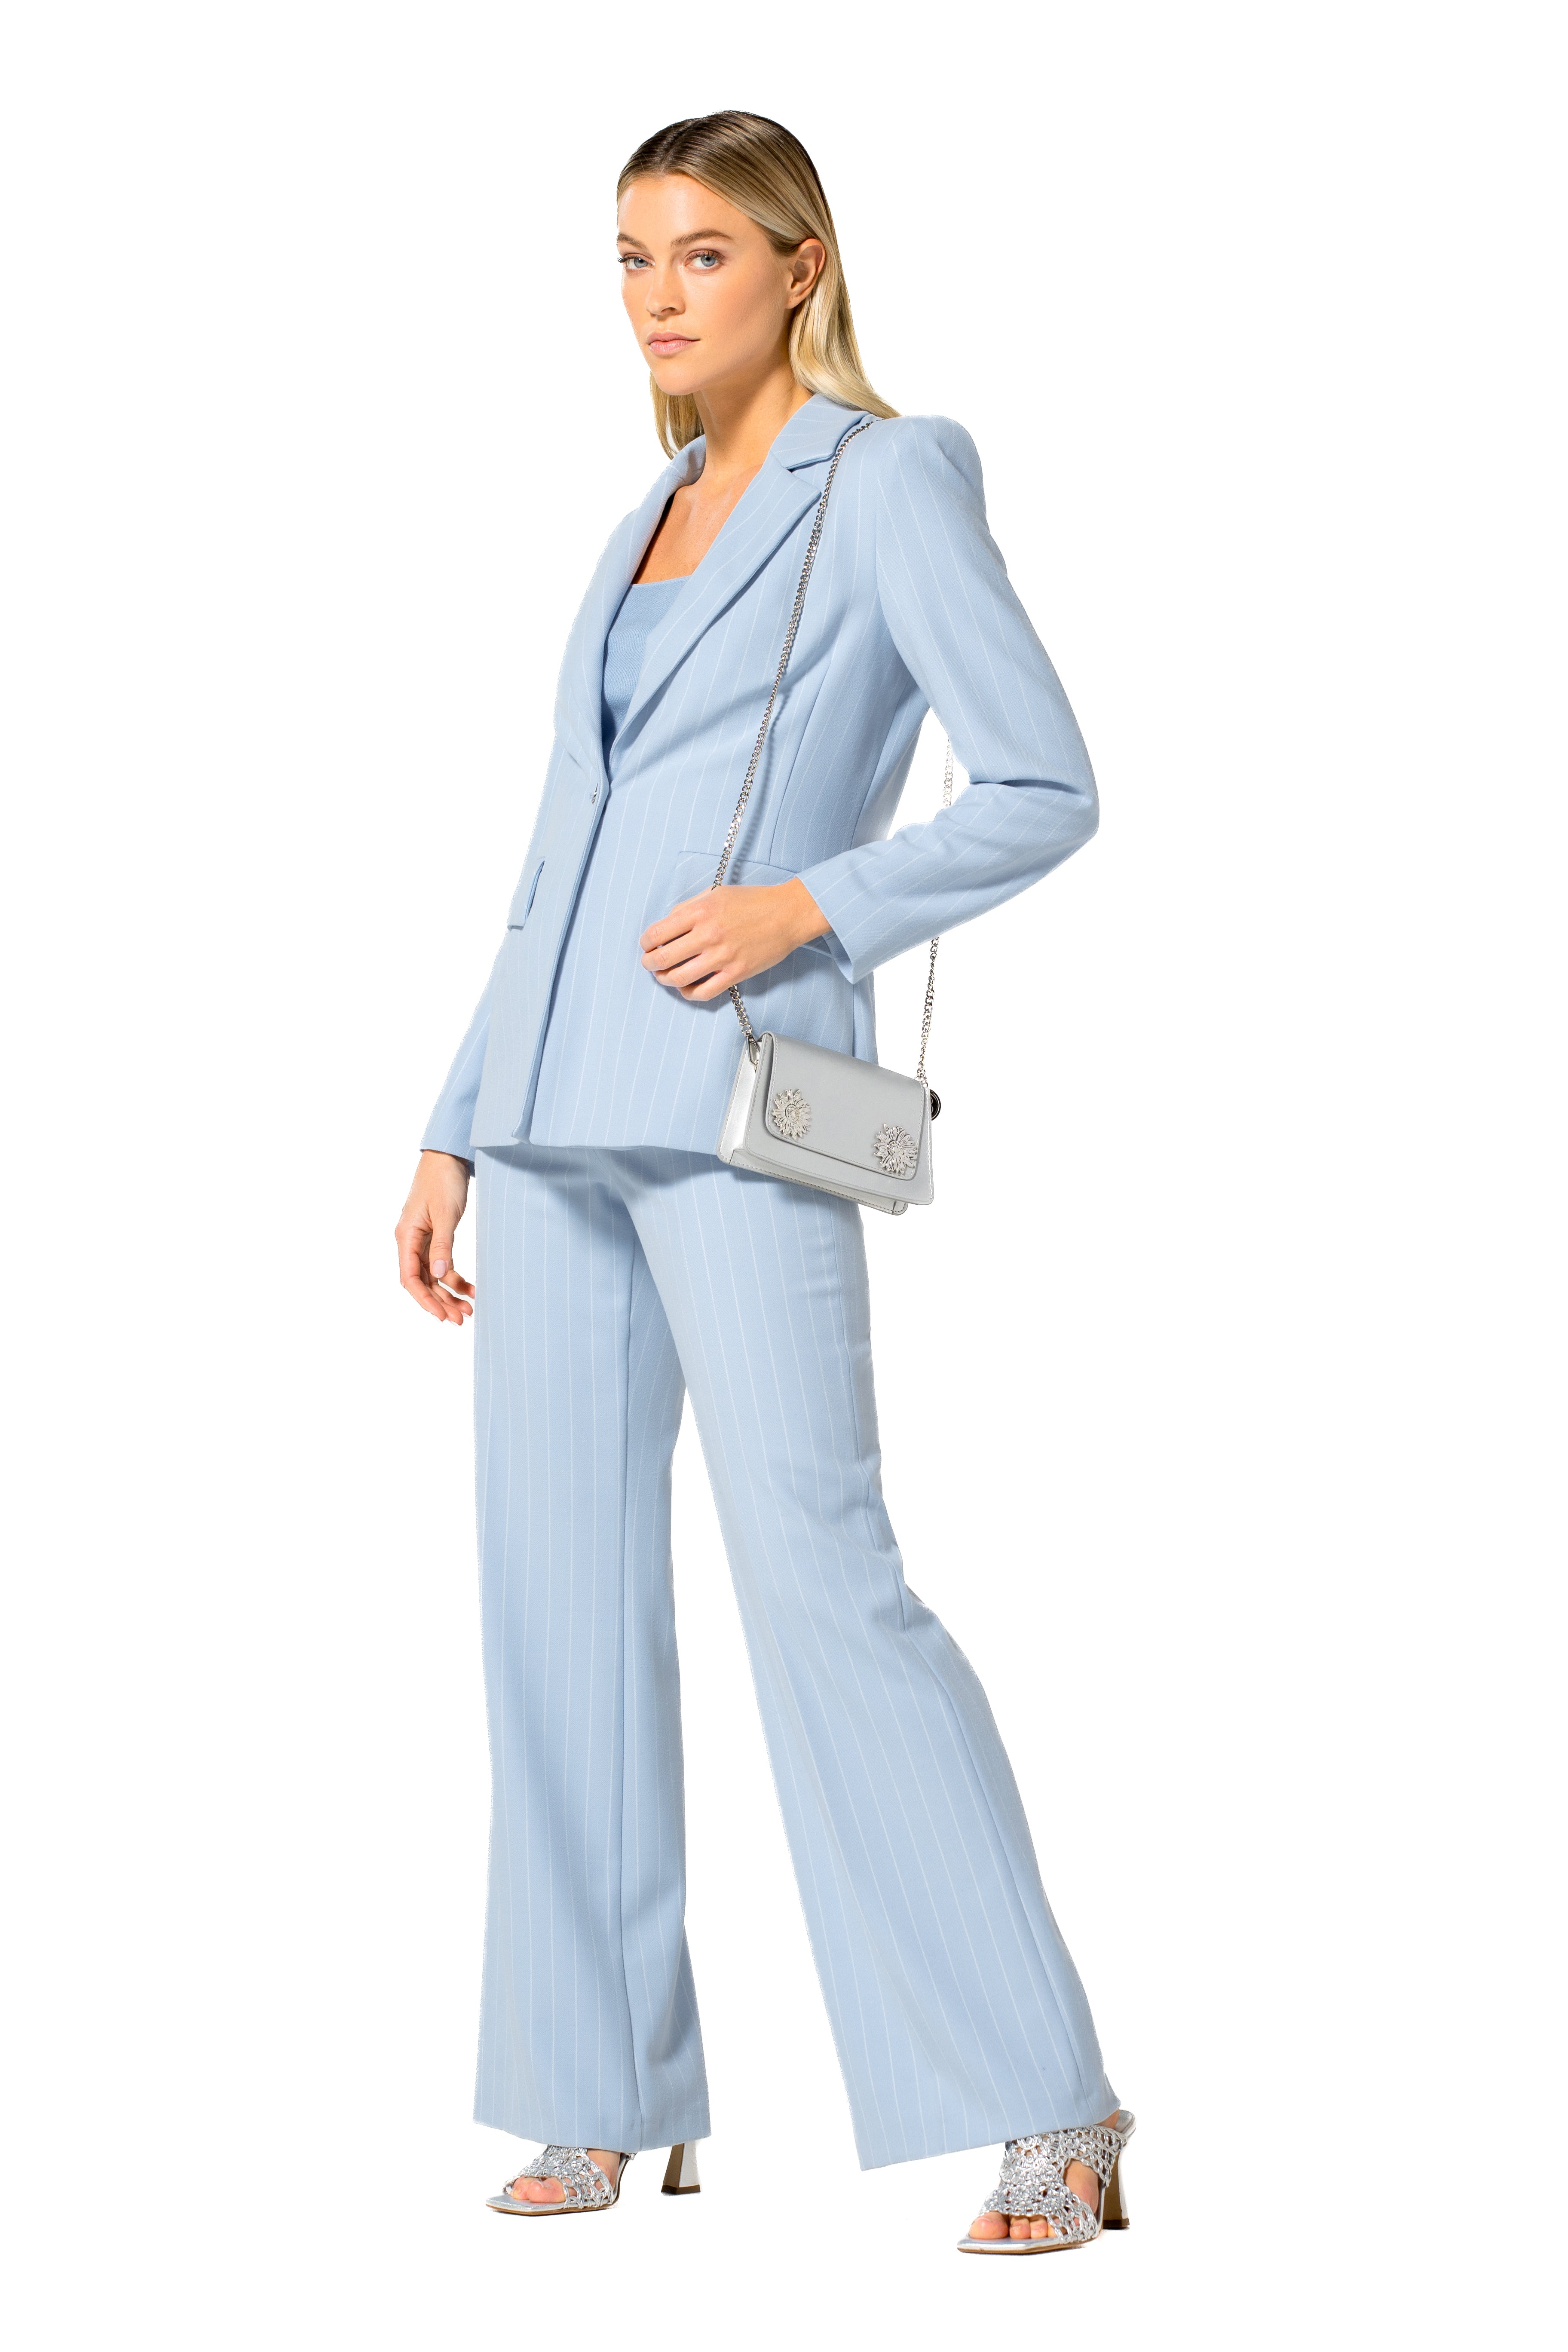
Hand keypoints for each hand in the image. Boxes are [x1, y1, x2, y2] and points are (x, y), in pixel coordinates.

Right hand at [396, 1151, 474, 1324]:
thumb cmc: (443, 1180)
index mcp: (406, 1236)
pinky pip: (443, 1264)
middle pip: (422, 1281)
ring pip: (433, 1276)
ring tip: (470, 1309)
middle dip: (440, 1302)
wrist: (448, 1157)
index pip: (410, 1278)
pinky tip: (471, 1289)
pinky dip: (456, 1277)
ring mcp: (423, 1240)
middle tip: (462, 1319)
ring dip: (450, 1293)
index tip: (442, 1316)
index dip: (424, 1300)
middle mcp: (411, 1241)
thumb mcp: (445, 1213)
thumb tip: (439, 1274)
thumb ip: (442, 1244)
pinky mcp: (436, 1237)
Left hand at [639, 878, 829, 1000]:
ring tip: (665, 977)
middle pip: (663, 959)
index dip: (645, 943)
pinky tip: (687, 988)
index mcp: (700, 912)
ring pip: (679, 978)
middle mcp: (708, 935)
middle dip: (650, 964)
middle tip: (650, 964)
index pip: (657, 934)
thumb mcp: (716, 893)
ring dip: (666, 980)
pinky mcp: (736, 973)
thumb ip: (689, 907)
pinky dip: (689, 993)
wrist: (788, 913)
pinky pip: (704, 992)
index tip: (646, 946)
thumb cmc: (753, 901)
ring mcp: (722, 956)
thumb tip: (667, 925)